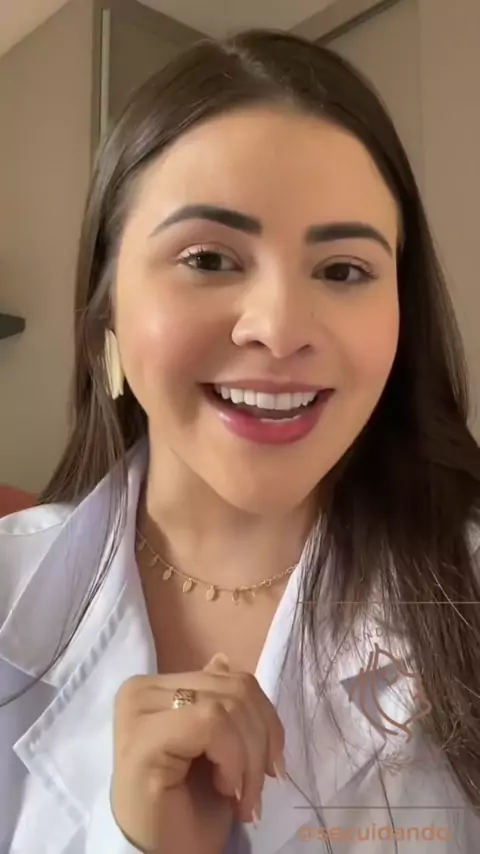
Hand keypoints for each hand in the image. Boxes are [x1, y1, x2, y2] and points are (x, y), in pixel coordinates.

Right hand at [110, 653, 285, 853]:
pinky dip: (233, 759)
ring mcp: (138, 711)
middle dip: (262, 741)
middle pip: (234, 687)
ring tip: (242, 796)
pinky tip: (224, 788)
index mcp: (155, 687)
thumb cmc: (187, 808)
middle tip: (259, 787)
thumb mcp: (216, 746)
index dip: (264, 718)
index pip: (230, 676)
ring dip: (249, 759)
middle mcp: (140, 690)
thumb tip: (224, 659)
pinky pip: (212, 723)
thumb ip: (216, 700)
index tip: (271, 765)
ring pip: (227, 704)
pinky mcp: (143, 738)